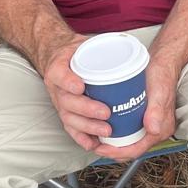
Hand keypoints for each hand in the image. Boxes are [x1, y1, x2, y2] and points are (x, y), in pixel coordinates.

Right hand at [41, 36, 113, 150]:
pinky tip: (93, 144)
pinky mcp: (66, 113)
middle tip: (105, 112)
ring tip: (106, 130)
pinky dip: (81, 138)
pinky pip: (71, 129)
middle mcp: (56, 87)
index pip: (60, 74)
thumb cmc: (76, 52)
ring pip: (69, 118)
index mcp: (58, 67)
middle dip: (87, 109)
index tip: (80, 86)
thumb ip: (102, 46)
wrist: (60, 58)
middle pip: (67, 102)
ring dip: (87, 127)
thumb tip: (130, 51)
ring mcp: (60, 103)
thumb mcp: (84, 42)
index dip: (68, 82)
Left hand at [92, 57, 177, 159]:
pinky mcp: (145, 116)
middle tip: (94, 145)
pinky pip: (130, 131)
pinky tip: (105, 127)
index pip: (137, 149)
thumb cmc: (162, 75)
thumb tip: (153, 130)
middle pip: (132, 148)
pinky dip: (118, 133)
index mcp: (161, 129)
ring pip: (130, 140)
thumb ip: (157, 111)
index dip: (117, 152)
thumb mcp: (159, 92)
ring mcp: (150, 123)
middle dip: (113, 150)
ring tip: (96, 137)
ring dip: (114, 143)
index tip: (101, 149)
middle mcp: (156, 129)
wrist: (164, 62)